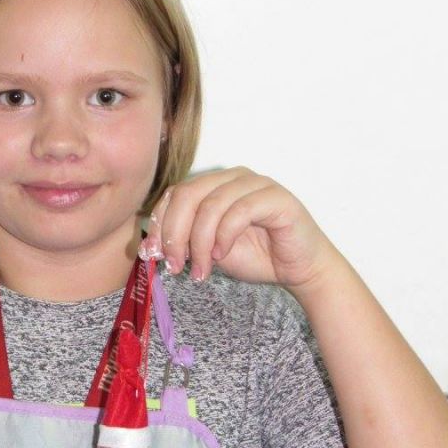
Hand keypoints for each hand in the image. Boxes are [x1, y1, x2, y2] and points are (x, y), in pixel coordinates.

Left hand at [140, 167, 337, 288]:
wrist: (300, 269)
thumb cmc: (257, 256)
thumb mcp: (209, 250)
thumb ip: (184, 242)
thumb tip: (148, 247)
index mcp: (215, 184)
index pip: (175, 193)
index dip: (160, 223)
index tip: (151, 254)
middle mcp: (234, 177)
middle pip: (188, 194)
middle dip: (174, 233)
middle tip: (173, 265)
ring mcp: (256, 184)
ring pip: (210, 205)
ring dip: (199, 243)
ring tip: (200, 270)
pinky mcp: (276, 198)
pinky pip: (238, 211)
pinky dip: (224, 237)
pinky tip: (222, 257)